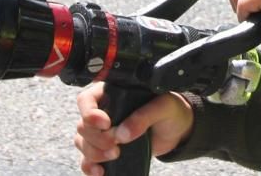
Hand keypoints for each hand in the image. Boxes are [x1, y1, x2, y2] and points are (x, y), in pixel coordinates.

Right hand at [74, 83, 193, 175]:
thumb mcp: (163, 106)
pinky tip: (100, 172)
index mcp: (112, 93)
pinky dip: (90, 167)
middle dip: (97, 138)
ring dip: (94, 153)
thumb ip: (144, 115)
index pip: (86, 100)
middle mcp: (103, 112)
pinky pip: (88, 160)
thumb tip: (123, 134)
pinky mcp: (107, 150)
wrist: (178, 130)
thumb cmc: (170, 110)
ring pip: (83, 143)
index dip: (90, 113)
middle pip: (83, 126)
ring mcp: (103, 133)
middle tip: (116, 144)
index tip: (106, 124)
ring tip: (115, 156)